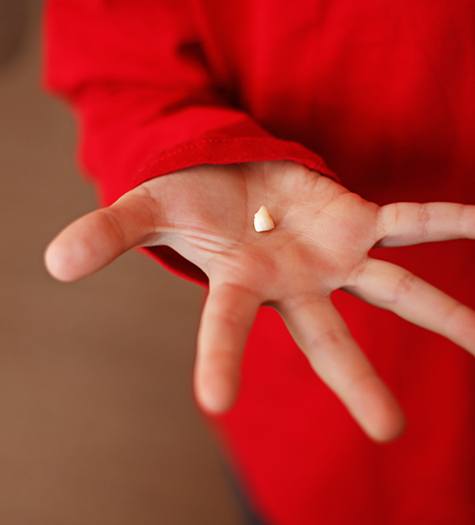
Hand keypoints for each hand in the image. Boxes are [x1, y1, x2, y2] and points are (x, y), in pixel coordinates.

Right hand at [45, 161, 474, 441]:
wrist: (233, 178)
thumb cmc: (192, 199)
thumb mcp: (145, 207)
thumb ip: (107, 234)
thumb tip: (52, 264)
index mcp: (241, 285)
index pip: (226, 326)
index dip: (218, 360)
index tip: (214, 405)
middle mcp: (294, 284)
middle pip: (327, 339)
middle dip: (356, 380)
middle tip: (388, 432)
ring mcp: (333, 257)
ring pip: (392, 290)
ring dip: (439, 315)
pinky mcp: (358, 222)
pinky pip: (407, 223)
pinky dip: (445, 220)